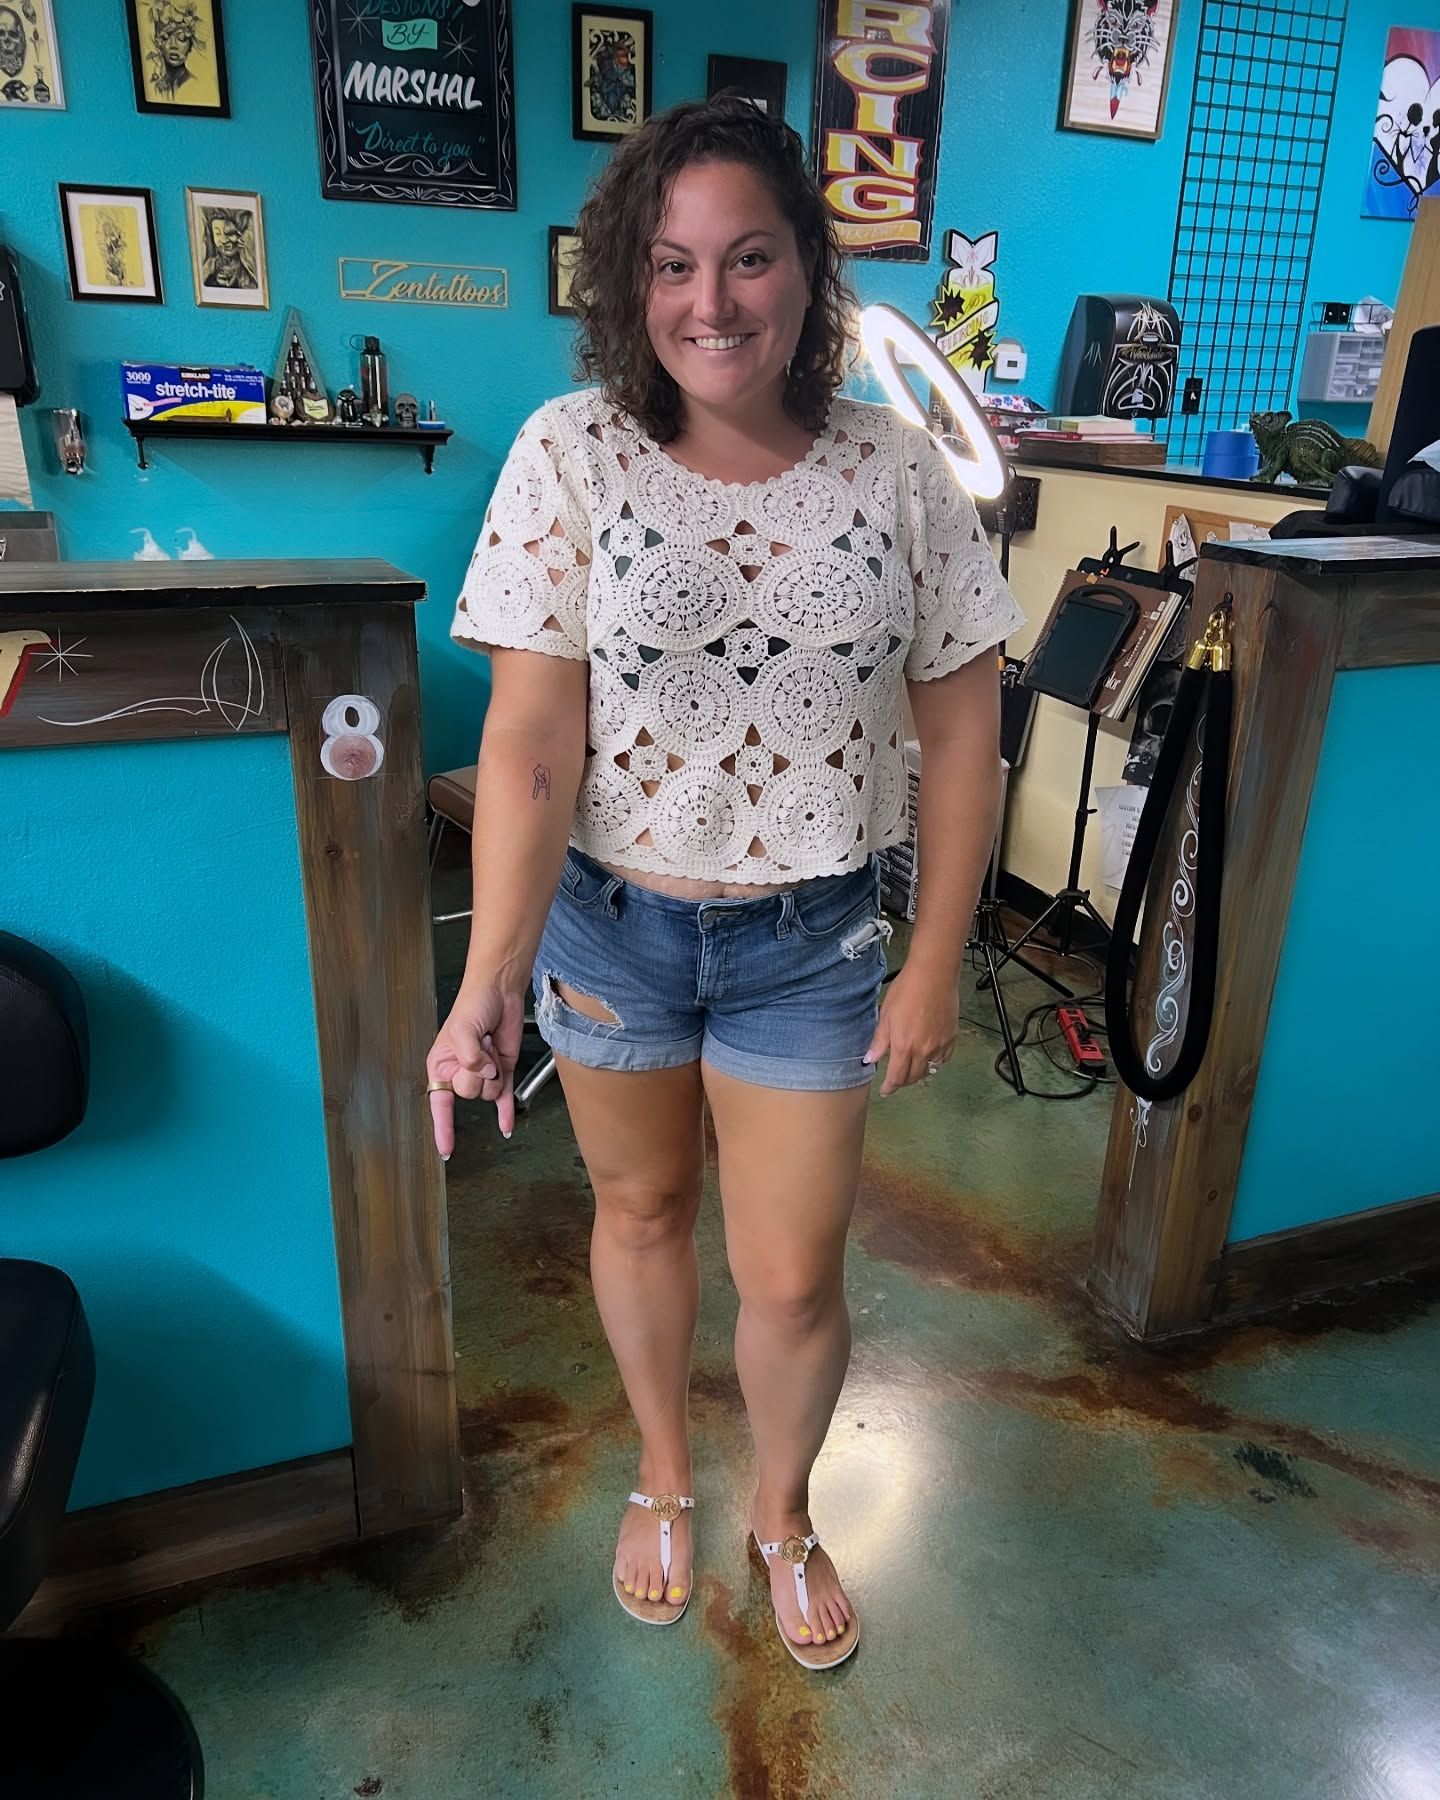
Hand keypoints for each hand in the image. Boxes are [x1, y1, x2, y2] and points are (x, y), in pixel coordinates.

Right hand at [426, 982, 527, 1154]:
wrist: (499, 990)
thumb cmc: (472, 1004)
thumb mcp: (461, 1029)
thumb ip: (468, 1056)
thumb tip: (482, 1072)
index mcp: (441, 1065)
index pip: (439, 1103)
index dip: (443, 1127)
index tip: (445, 1149)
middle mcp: (461, 1072)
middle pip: (470, 1093)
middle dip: (478, 1071)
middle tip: (480, 1047)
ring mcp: (483, 1073)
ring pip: (490, 1093)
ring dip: (495, 1069)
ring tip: (490, 1045)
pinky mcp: (502, 1071)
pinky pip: (503, 1098)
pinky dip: (505, 1113)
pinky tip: (506, 1127)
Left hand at [863, 963, 957, 1096]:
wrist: (933, 975)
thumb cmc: (906, 990)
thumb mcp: (886, 1014)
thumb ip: (880, 1041)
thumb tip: (870, 1059)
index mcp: (903, 1046)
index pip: (896, 1077)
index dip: (890, 1086)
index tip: (885, 1090)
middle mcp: (923, 1050)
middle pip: (914, 1077)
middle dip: (903, 1081)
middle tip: (896, 1078)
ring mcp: (940, 1045)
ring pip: (929, 1069)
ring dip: (919, 1072)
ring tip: (911, 1066)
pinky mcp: (951, 1037)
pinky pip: (943, 1058)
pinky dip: (935, 1061)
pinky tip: (929, 1054)